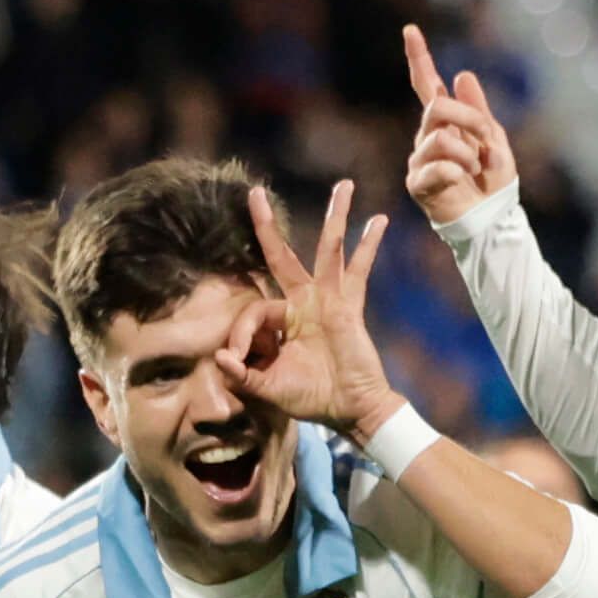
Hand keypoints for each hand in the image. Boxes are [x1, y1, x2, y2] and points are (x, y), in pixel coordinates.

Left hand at [215, 179, 401, 440]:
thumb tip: (218, 358)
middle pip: (282, 256)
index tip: (234, 360)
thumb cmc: (311, 399)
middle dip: (266, 226)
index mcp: (281, 320)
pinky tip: (379, 221)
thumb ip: (242, 376)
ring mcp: (328, 300)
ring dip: (335, 217)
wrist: (349, 410)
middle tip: (254, 193)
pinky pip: (359, 271)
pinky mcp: (349, 306)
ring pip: (328, 250)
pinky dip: (369, 246)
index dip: (239, 333)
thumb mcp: (267, 390)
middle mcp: (303, 302)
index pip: (253, 308)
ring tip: (344, 186)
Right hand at [402, 24, 518, 224]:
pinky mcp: (417, 183)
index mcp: (446, 123)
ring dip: (468, 153)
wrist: (493, 221)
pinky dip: (457, 173)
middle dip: (469, 119)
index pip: (428, 85)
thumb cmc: (494, 184)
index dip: (419, 58)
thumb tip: (461, 74)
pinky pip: (437, 167)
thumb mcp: (495, 140)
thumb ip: (478, 110)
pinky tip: (462, 183)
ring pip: (440, 138)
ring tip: (476, 170)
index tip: (411, 30)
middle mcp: (428, 137)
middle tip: (486, 140)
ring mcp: (419, 160)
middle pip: (438, 106)